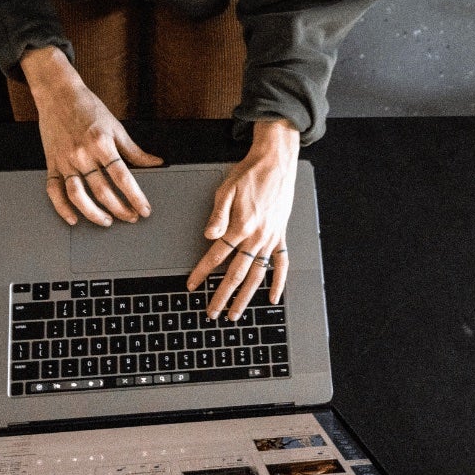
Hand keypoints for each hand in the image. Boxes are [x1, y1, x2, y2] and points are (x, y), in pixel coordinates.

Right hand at [21, 46, 163, 226]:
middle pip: (102, 190)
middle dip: (120, 209)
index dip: (135, 196)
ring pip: (78, 195)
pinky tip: (74, 218)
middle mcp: (82, 154)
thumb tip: (155, 163)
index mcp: (101, 143)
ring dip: (93, 213)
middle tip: (131, 217)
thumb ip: (134, 150)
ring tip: (107, 221)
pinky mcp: (51, 164)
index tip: (144, 209)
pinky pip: (54, 190)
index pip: (122, 176)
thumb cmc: (88, 108)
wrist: (58, 94)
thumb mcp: (115, 126)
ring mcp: (65, 161)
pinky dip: (62, 208)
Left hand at [186, 120, 299, 319]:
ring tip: (236, 313)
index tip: (192, 285)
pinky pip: (282, 263)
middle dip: (222, 295)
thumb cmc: (249, 173)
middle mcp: (257, 236)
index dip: (202, 272)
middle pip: (236, 273)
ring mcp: (271, 238)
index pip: (216, 255)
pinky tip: (273, 297)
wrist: (276, 162)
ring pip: (258, 274)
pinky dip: (279, 282)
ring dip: (246, 296)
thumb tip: (208, 235)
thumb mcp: (226, 189)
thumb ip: (218, 215)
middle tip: (212, 312)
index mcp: (241, 225)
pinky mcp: (281, 235)